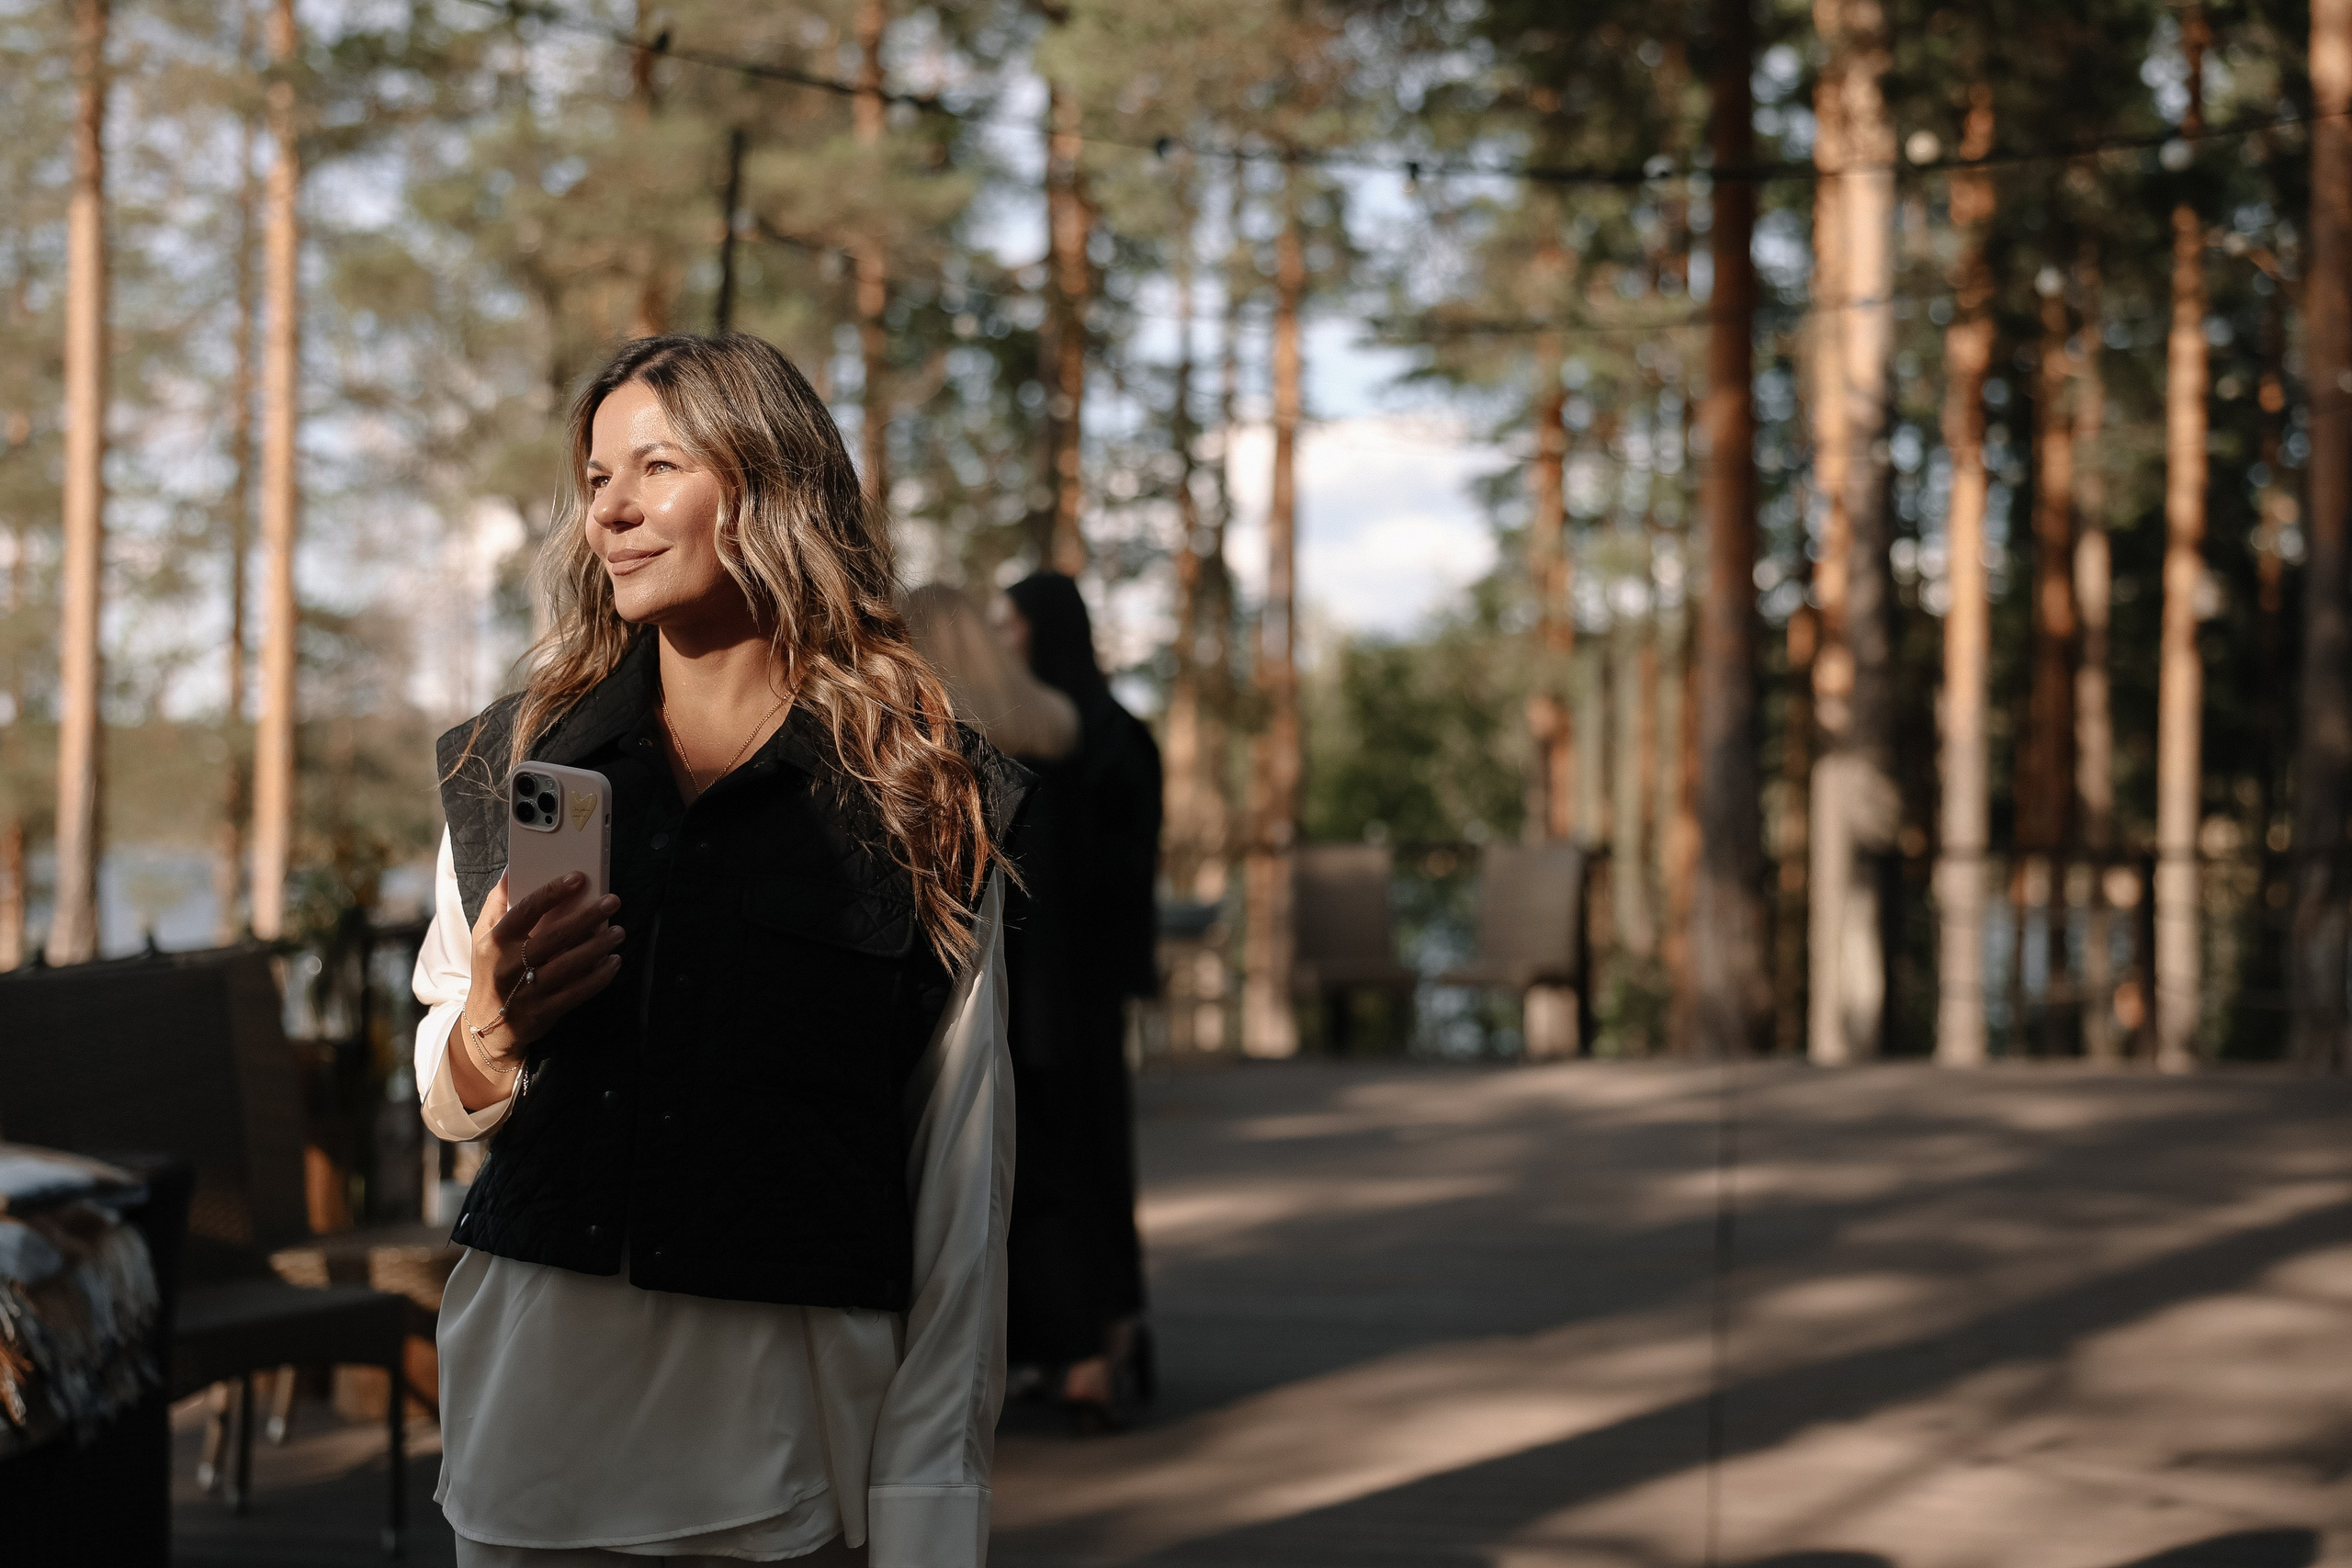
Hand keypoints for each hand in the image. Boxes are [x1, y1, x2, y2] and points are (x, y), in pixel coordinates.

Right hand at [460, 873, 624, 1083]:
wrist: (486, 1025)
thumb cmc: (490, 971)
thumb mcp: (483, 936)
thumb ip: (497, 903)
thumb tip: (511, 868)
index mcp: (496, 941)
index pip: (526, 910)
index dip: (552, 892)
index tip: (578, 877)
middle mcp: (510, 965)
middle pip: (554, 937)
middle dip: (587, 917)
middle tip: (613, 901)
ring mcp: (527, 991)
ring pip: (569, 965)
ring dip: (598, 947)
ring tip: (618, 932)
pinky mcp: (543, 1012)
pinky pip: (577, 993)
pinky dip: (599, 977)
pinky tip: (614, 962)